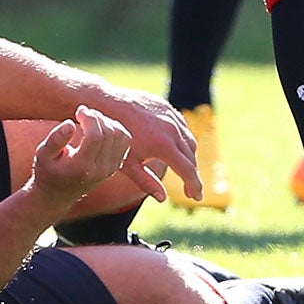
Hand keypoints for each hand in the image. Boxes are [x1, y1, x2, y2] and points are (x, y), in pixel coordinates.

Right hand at [27, 106, 132, 208]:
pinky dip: (115, 129)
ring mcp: (110, 169)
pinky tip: (100, 128)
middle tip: (83, 113)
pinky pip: (124, 141)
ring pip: (120, 135)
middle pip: (109, 133)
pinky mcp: (115, 166)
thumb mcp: (43, 154)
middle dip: (97, 117)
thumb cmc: (48, 170)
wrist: (57, 194)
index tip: (79, 111)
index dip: (90, 118)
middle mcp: (100, 170)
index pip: (96, 136)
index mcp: (82, 167)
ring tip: (91, 120)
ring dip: (107, 121)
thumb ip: (55, 139)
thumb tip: (70, 124)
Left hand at [80, 85, 199, 203]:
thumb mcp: (128, 164)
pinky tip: (178, 149)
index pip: (187, 170)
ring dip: (190, 157)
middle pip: (191, 157)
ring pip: (189, 141)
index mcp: (163, 145)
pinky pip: (182, 126)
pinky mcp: (166, 108)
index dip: (194, 186)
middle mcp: (172, 129)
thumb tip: (162, 198)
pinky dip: (184, 140)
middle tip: (191, 191)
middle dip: (193, 175)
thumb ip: (146, 182)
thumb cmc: (113, 139)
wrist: (107, 104)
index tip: (197, 198)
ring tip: (185, 171)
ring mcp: (170, 116)